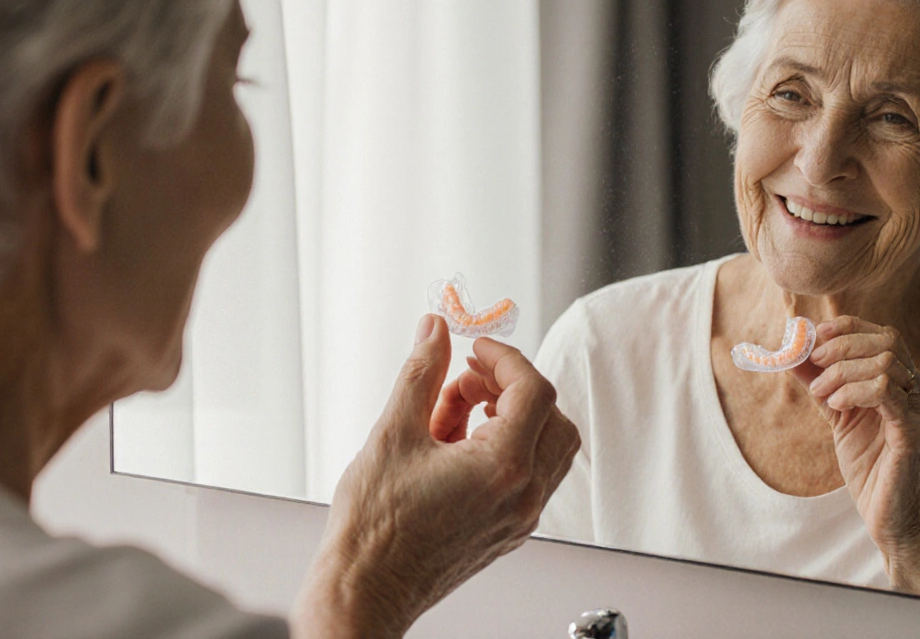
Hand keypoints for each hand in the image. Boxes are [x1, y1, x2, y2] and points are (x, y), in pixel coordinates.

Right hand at [292, 315, 579, 638]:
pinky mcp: (509, 529)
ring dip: (514, 416)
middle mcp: (523, 494)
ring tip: (460, 411)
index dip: (505, 358)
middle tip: (470, 377)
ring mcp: (521, 516)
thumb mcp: (393, 433)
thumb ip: (422, 373)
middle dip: (513, 386)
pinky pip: (531, 474)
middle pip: (553, 417)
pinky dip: (508, 446)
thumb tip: (435, 331)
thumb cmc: (375, 529)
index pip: (534, 391)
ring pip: (548, 447)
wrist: (366, 589)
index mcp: (503, 467)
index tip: (475, 348)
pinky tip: (457, 442)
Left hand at [790, 316, 919, 597]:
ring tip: (823, 395)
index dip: (848, 328)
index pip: (884, 335)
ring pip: (885, 363)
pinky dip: (854, 391)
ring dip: (843, 372)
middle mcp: (919, 391)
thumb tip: (793, 355)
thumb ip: (822, 385)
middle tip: (815, 364)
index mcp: (905, 383)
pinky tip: (836, 405)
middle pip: (887, 341)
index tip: (815, 338)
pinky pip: (887, 393)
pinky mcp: (914, 432)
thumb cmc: (871, 469)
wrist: (893, 519)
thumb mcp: (840, 418)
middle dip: (842, 346)